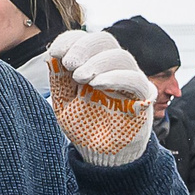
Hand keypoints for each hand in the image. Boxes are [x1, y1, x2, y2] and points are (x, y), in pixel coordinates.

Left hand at [45, 29, 154, 166]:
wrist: (100, 155)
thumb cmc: (83, 126)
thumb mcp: (64, 102)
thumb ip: (58, 79)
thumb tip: (51, 53)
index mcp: (92, 65)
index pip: (87, 40)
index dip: (71, 40)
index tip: (55, 52)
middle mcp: (112, 68)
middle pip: (105, 40)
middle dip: (84, 47)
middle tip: (69, 63)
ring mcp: (128, 81)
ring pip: (121, 56)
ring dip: (98, 62)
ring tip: (80, 77)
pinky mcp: (142, 97)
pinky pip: (135, 79)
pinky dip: (115, 77)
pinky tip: (97, 84)